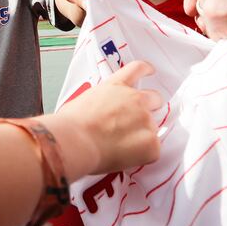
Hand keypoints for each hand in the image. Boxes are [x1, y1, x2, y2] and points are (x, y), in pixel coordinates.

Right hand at [47, 61, 160, 178]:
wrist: (75, 141)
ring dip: (142, 135)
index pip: (136, 69)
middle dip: (150, 108)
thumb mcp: (83, 100)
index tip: (150, 71)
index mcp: (115, 86)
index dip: (145, 70)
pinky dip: (142, 155)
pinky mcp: (151, 143)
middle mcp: (134, 99)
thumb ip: (101, 102)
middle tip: (135, 121)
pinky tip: (125, 156)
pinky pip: (153, 150)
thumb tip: (100, 115)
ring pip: (153, 128)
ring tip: (121, 146)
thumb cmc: (71, 124)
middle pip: (155, 98)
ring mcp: (145, 120)